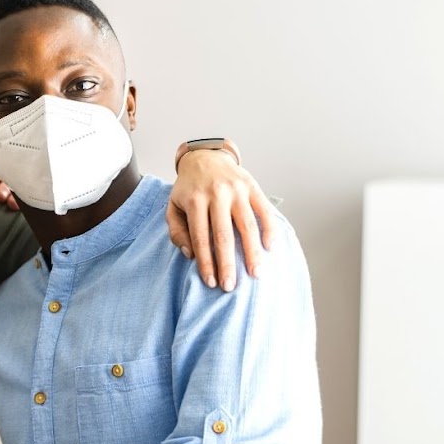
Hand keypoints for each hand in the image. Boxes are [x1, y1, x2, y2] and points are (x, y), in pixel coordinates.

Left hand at [167, 149, 277, 291]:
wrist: (205, 157)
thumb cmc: (188, 189)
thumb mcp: (173, 206)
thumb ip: (177, 230)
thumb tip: (190, 254)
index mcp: (194, 201)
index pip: (200, 238)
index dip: (205, 262)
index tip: (211, 282)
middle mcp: (216, 195)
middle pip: (223, 235)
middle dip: (227, 264)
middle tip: (230, 287)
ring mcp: (237, 190)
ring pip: (247, 226)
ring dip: (252, 253)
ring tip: (255, 274)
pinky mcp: (253, 187)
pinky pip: (264, 211)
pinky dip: (269, 230)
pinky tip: (271, 248)